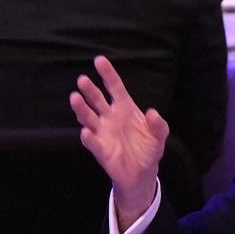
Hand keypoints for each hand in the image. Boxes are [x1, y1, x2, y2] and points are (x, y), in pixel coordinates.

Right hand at [70, 56, 168, 227]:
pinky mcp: (100, 149)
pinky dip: (88, 137)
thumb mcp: (159, 136)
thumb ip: (158, 124)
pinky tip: (85, 132)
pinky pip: (92, 142)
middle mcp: (109, 117)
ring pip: (88, 117)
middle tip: (82, 80)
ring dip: (81, 109)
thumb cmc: (148, 149)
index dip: (107, 74)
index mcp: (124, 108)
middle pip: (97, 99)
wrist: (141, 174)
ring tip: (75, 98)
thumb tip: (152, 112)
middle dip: (89, 90)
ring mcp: (102, 132)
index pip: (114, 87)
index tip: (99, 60)